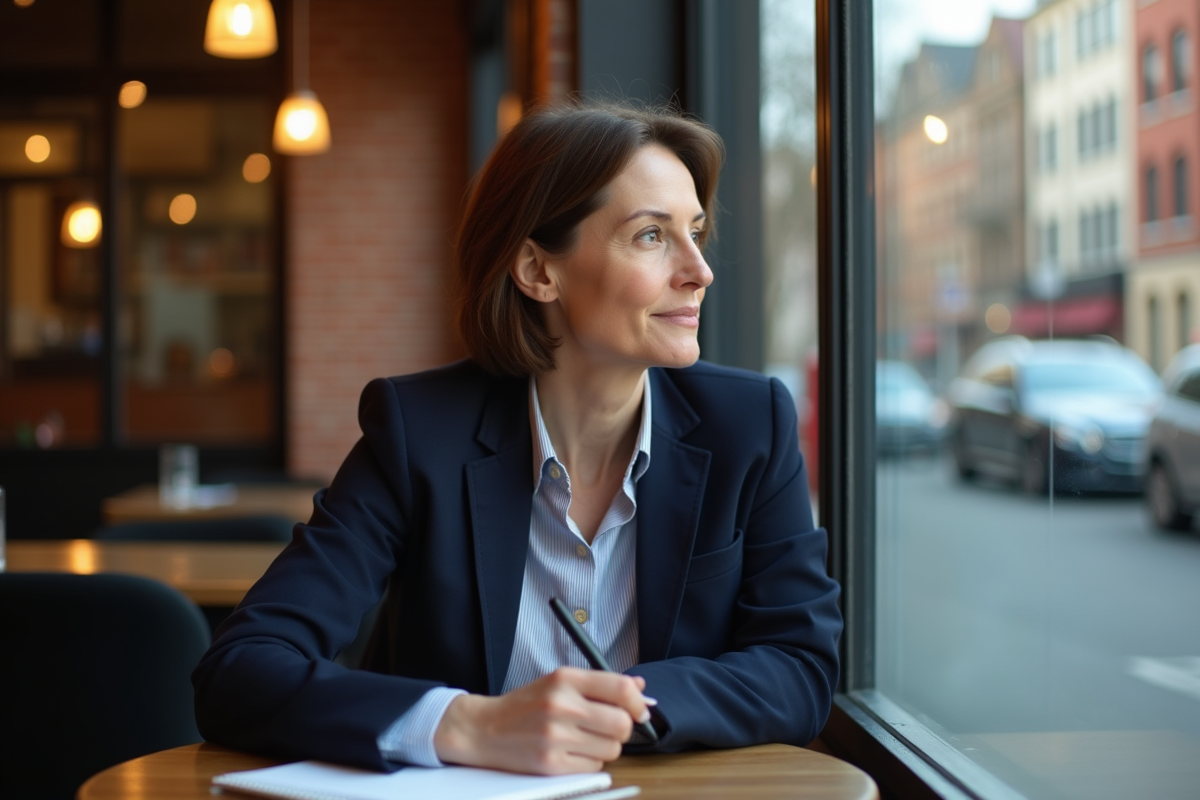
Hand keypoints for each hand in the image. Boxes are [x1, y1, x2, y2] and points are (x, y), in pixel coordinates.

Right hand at [433, 667, 649, 773]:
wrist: (484, 728)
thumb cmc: (525, 705)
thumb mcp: (559, 683)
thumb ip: (600, 685)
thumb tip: (640, 688)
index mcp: (565, 679)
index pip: (620, 688)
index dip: (637, 702)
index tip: (638, 709)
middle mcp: (561, 705)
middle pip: (622, 723)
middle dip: (622, 728)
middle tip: (609, 726)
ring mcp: (556, 736)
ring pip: (612, 749)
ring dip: (605, 747)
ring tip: (585, 739)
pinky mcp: (551, 764)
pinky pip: (594, 767)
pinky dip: (589, 762)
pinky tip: (572, 752)